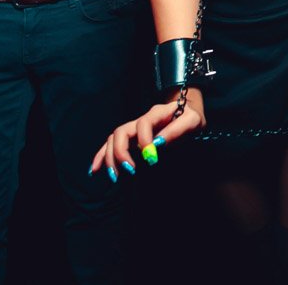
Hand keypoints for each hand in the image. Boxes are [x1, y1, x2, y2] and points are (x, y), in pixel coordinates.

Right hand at [90, 93, 207, 181]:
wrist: (187, 112)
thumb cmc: (190, 118)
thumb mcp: (192, 121)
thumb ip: (178, 130)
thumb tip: (158, 143)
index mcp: (157, 113)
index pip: (144, 123)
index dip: (144, 140)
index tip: (151, 158)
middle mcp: (141, 120)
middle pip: (121, 131)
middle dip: (122, 152)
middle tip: (130, 170)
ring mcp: (133, 128)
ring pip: (113, 139)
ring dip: (110, 157)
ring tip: (115, 176)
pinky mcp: (130, 138)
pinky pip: (111, 144)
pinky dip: (101, 156)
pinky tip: (95, 170)